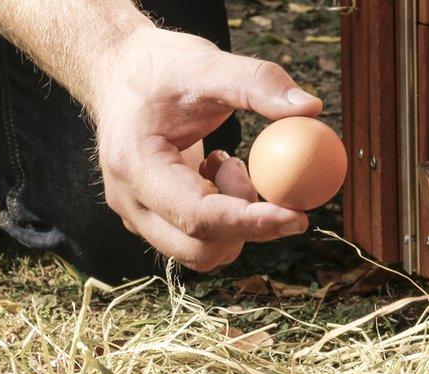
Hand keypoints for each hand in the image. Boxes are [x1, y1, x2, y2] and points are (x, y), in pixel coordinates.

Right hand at [92, 27, 322, 271]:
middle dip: (243, 225)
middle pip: (197, 250)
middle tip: (255, 175)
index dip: (249, 223)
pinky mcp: (149, 220)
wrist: (119, 76)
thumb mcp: (207, 64)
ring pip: (199, 253)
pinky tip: (213, 174)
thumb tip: (309, 108)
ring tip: (226, 165)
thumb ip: (257, 83)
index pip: (196, 216)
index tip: (297, 216)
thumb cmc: (158, 70)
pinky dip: (222, 219)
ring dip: (232, 221)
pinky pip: (195, 241)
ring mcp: (136, 216)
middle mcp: (129, 201)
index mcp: (134, 166)